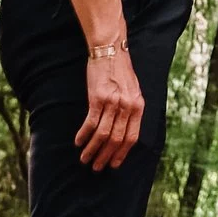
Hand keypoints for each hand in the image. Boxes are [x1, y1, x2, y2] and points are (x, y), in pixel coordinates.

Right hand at [77, 38, 143, 171]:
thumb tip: (125, 130)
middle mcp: (128, 106)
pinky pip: (91, 123)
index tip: (114, 164)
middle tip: (96, 167)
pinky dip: (84, 135)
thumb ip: (131, 108)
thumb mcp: (133, 90)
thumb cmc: (120, 70)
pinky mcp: (98, 97)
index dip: (122, 153)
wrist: (110, 49)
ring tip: (85, 159)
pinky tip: (78, 142)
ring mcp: (113, 102)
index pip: (132, 137)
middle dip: (106, 156)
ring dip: (92, 149)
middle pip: (117, 139)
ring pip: (103, 135)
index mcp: (138, 106)